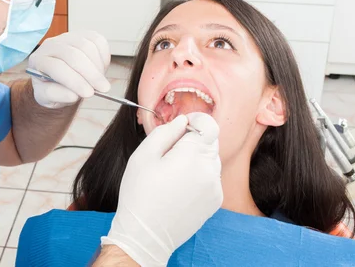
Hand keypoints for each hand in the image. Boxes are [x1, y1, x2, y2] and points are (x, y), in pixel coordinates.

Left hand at [29, 31, 110, 108]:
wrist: (56, 78)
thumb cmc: (50, 87)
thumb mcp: (46, 98)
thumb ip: (56, 96)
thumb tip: (73, 94)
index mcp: (38, 60)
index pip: (57, 67)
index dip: (75, 81)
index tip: (89, 93)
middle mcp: (51, 45)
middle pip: (74, 55)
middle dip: (91, 74)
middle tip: (103, 88)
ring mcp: (67, 37)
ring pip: (87, 46)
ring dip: (98, 66)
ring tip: (100, 82)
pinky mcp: (82, 34)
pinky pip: (97, 41)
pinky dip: (103, 56)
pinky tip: (101, 70)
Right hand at [101, 113, 222, 266]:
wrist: (146, 234)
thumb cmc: (139, 194)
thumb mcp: (143, 155)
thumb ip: (165, 132)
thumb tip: (181, 121)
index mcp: (191, 155)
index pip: (209, 125)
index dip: (196, 120)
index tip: (182, 125)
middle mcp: (209, 170)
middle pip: (210, 141)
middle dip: (193, 140)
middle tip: (169, 152)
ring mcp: (215, 187)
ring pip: (211, 159)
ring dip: (197, 157)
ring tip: (173, 171)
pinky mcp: (215, 200)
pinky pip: (211, 177)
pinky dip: (199, 174)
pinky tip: (180, 185)